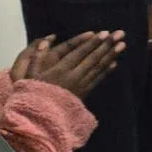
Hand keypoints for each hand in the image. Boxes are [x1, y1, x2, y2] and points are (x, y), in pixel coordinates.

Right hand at [12, 30, 126, 97]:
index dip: (92, 42)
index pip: (79, 53)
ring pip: (98, 68)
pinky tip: (115, 63)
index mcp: (60, 70)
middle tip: (120, 34)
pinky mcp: (83, 94)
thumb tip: (46, 41)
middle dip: (107, 45)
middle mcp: (73, 77)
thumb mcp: (29, 74)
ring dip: (111, 55)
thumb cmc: (32, 92)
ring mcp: (80, 86)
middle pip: (93, 58)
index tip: (104, 33)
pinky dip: (106, 71)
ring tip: (122, 45)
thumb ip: (37, 56)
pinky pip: (97, 80)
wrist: (39, 118)